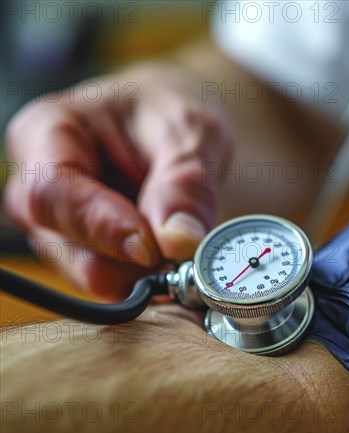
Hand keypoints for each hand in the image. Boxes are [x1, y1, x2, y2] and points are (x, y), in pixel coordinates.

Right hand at [3, 61, 233, 299]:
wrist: (172, 130)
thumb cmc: (171, 117)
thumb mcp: (192, 131)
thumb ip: (186, 184)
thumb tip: (179, 242)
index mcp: (48, 132)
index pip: (51, 193)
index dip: (103, 227)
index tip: (153, 248)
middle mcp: (40, 186)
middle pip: (68, 247)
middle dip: (131, 261)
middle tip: (183, 252)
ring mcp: (59, 227)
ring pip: (92, 275)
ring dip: (143, 272)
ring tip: (179, 242)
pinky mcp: (84, 253)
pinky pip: (112, 284)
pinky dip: (146, 278)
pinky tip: (169, 255)